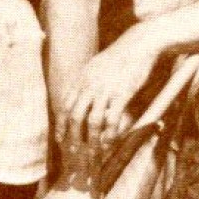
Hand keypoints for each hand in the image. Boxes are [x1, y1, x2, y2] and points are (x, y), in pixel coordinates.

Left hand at [62, 26, 162, 147]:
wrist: (138, 45)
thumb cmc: (118, 56)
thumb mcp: (95, 66)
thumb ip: (85, 82)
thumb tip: (80, 97)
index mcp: (81, 79)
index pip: (65, 105)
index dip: (61, 124)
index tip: (60, 138)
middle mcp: (89, 86)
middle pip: (74, 116)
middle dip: (72, 137)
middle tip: (74, 153)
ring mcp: (105, 90)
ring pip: (92, 121)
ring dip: (91, 141)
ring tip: (93, 154)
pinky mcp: (122, 94)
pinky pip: (112, 119)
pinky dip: (109, 134)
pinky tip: (109, 143)